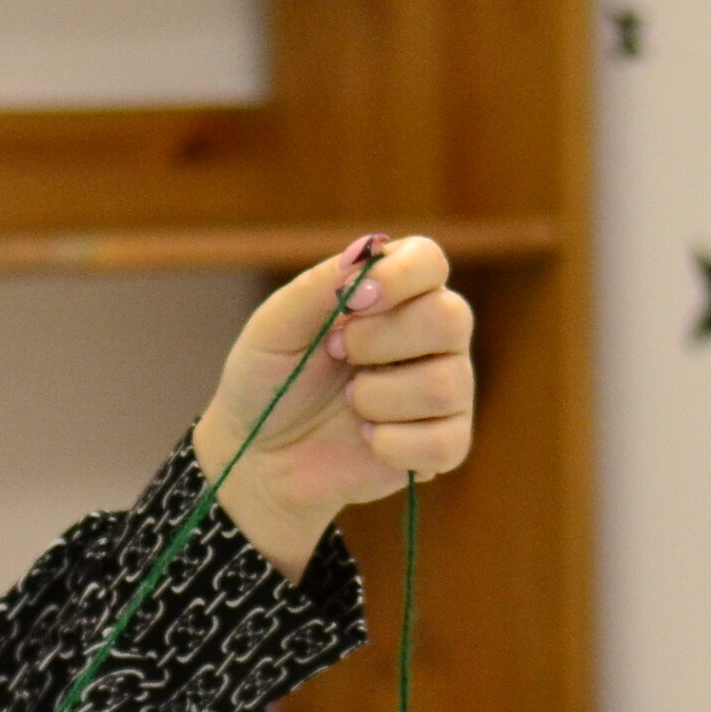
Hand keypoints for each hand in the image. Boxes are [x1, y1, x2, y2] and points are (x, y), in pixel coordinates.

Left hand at [191, 234, 476, 575]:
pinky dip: (394, 444)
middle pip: (452, 317)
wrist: (259, 458)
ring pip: (446, 384)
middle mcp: (431, 337)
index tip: (353, 301)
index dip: (400, 276)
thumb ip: (319, 286)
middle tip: (338, 354)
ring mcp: (443, 392)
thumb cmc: (269, 382)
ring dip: (379, 396)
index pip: (429, 261)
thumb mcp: (276, 326)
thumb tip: (366, 253)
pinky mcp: (443, 445)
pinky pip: (446, 443)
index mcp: (395, 295)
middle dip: (383, 339)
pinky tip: (366, 440)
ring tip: (349, 403)